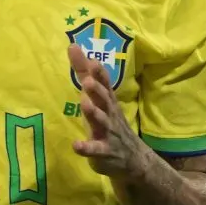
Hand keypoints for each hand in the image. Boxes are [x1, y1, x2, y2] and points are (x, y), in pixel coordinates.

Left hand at [67, 43, 147, 177]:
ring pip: (101, 122)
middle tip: (87, 81)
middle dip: (97, 90)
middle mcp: (109, 113)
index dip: (99, 73)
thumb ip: (84, 72)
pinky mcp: (104, 151)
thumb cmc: (109, 121)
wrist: (133, 158)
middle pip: (105, 100)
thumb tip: (72, 46)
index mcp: (107, 100)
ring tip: (84, 104)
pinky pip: (95, 149)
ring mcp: (108, 132)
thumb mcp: (97, 96)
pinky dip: (86, 147)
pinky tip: (76, 145)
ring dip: (94, 113)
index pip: (105, 83)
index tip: (92, 61)